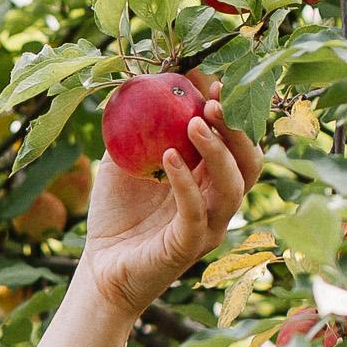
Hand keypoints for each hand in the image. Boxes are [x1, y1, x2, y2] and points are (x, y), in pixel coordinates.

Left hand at [76, 79, 262, 322]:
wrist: (98, 267)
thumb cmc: (116, 214)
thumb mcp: (124, 160)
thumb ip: (137, 127)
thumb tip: (142, 79)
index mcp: (209, 180)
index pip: (236, 144)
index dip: (233, 114)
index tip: (217, 82)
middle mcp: (217, 203)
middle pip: (248, 163)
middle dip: (237, 129)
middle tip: (214, 100)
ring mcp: (207, 227)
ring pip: (232, 187)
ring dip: (217, 151)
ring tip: (194, 122)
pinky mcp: (187, 247)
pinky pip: (196, 213)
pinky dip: (185, 182)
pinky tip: (168, 157)